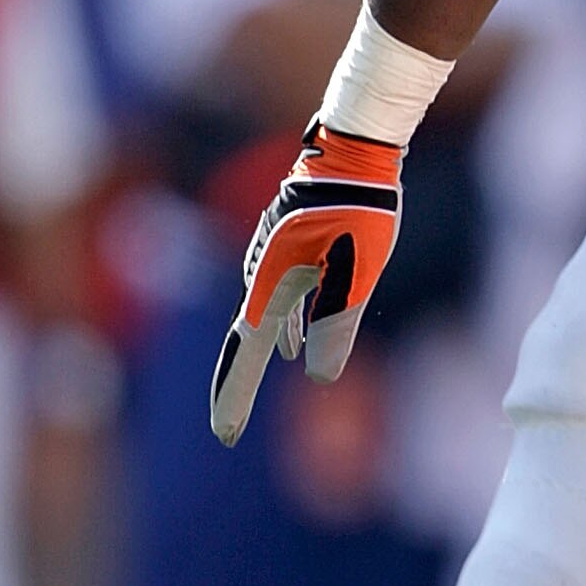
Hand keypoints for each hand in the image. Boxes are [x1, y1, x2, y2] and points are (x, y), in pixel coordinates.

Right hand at [208, 121, 401, 446]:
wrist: (354, 149)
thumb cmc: (361, 210)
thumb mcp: (357, 273)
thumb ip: (335, 323)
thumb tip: (319, 377)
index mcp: (272, 282)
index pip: (246, 352)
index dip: (235, 396)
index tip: (224, 435)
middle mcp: (261, 271)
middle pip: (244, 341)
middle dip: (237, 384)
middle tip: (226, 429)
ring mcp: (270, 257)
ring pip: (262, 318)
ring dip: (259, 356)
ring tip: (254, 393)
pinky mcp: (286, 245)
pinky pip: (276, 299)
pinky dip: (281, 326)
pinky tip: (291, 343)